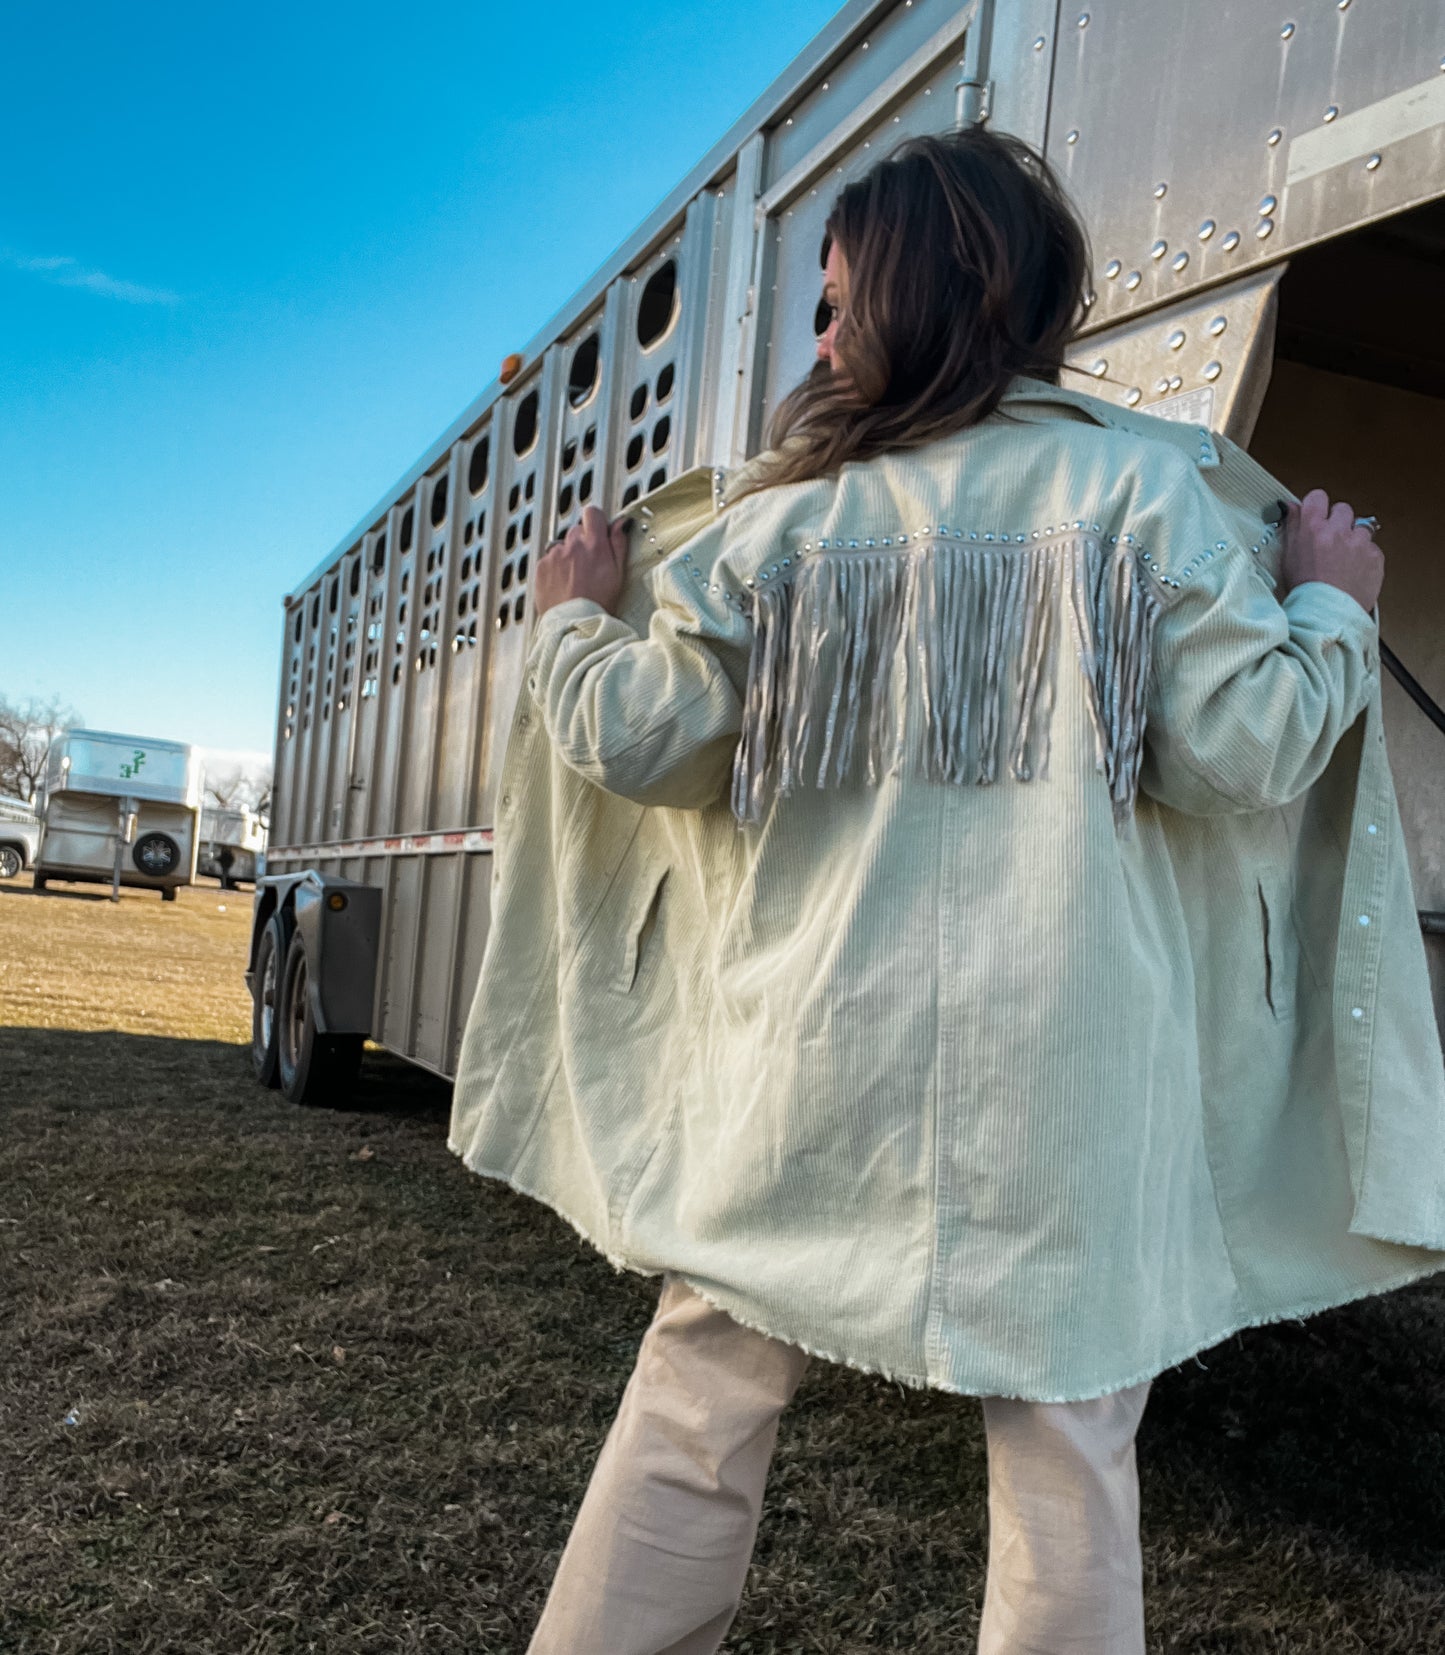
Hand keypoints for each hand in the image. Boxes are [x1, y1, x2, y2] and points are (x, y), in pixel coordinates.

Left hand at [534, 507, 629, 615]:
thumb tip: (621, 522)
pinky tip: (563, 584)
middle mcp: (572, 546)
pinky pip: (548, 560)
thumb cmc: (599, 603)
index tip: (598, 533)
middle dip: (582, 543)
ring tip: (574, 578)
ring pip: (561, 546)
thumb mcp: (619, 573)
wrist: (574, 624)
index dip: (596, 521)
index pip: (592, 513)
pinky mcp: (541, 567)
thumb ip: (619, 543)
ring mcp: (554, 555)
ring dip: (567, 556)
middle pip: (576, 531)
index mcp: (594, 545)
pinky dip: (554, 568)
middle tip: (588, 565)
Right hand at [1280, 489, 1383, 613]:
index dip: (1317, 506)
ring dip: (1354, 539)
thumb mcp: (1288, 558)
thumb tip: (1291, 506)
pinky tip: (1354, 572)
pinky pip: (1372, 549)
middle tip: (1331, 541)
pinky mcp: (1376, 557)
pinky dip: (1365, 557)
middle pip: (1343, 509)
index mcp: (1312, 528)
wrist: (1327, 615)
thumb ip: (1292, 527)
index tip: (1316, 516)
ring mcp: (1360, 543)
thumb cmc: (1304, 591)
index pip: (1317, 497)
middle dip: (1338, 522)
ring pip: (1361, 528)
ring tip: (1345, 559)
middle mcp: (1338, 530)